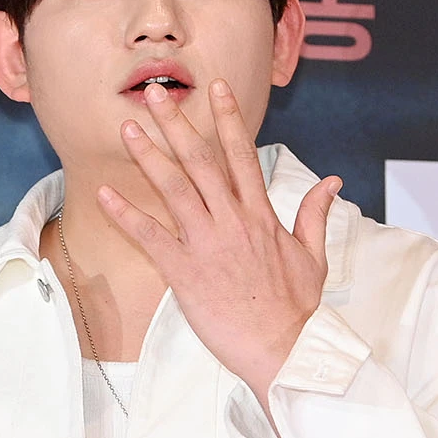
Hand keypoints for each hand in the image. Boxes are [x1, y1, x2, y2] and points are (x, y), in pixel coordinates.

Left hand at [98, 77, 341, 409]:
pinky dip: (126, 215)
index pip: (242, 155)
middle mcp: (232, 222)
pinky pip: (151, 237)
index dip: (227, 118)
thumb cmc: (297, 309)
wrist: (285, 349)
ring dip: (148, 156)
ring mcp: (208, 245)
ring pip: (174, 189)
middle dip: (177, 123)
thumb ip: (315, 215)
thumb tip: (332, 182)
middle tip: (155, 93)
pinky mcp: (186, 273)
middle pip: (201, 161)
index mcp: (261, 216)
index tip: (215, 87)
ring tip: (127, 128)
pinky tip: (105, 194)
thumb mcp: (313, 257)